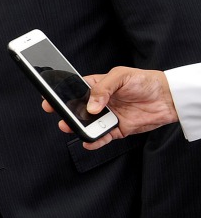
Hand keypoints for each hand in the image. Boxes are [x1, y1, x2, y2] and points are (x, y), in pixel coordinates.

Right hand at [42, 67, 176, 149]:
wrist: (169, 98)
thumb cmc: (145, 81)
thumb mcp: (121, 76)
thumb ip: (103, 89)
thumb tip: (91, 106)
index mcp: (97, 86)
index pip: (74, 90)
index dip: (61, 95)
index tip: (49, 99)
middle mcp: (99, 103)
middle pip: (77, 109)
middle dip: (65, 112)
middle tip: (58, 114)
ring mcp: (107, 116)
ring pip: (87, 124)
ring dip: (77, 127)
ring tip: (70, 127)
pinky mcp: (117, 129)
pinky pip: (102, 137)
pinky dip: (94, 141)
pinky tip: (88, 141)